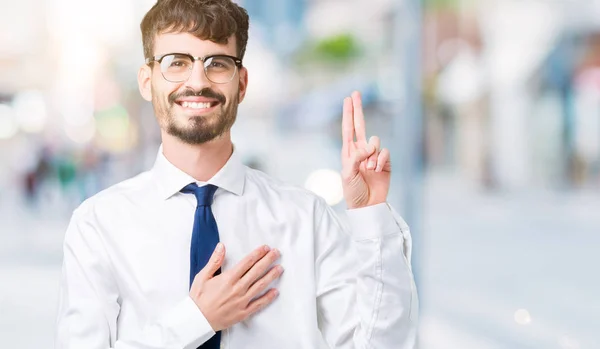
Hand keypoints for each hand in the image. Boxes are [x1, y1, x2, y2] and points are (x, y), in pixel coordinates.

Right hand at [189, 243, 282, 330]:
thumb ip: (214, 261)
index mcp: (228, 279)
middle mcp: (237, 288)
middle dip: (268, 260)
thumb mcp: (202, 276)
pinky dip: (268, 298)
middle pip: (256, 271)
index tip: (265, 248)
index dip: (257, 254)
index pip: (247, 262)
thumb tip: (221, 246)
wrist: (196, 320)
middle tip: (277, 253)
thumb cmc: (198, 298)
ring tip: (280, 268)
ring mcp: (241, 301)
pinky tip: (276, 292)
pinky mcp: (243, 313)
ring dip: (271, 276)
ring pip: (260, 286)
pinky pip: (258, 304)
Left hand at [341, 91, 390, 208]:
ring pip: (375, 141)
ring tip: (368, 169)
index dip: (348, 114)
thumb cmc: (353, 192)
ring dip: (372, 155)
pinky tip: (377, 171)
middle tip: (355, 93)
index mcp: (349, 152)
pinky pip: (384, 153)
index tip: (347, 99)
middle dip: (357, 109)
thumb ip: (355, 157)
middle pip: (360, 125)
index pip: (348, 129)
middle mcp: (361, 151)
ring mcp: (373, 156)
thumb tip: (369, 145)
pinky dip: (380, 161)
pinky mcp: (385, 162)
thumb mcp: (348, 174)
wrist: (368, 206)